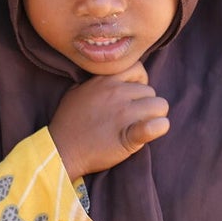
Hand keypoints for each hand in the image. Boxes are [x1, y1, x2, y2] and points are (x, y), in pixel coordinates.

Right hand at [48, 61, 169, 179]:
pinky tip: (151, 132)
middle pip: (150, 91)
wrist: (62, 150)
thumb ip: (94, 82)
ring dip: (154, 116)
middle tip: (133, 117)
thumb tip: (108, 79)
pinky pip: (156, 126)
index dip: (139, 82)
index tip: (132, 96)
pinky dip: (159, 128)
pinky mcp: (130, 136)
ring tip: (140, 126)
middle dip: (145, 103)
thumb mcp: (76, 91)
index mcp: (104, 81)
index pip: (138, 69)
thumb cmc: (68, 122)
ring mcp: (124, 114)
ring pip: (159, 106)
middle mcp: (116, 93)